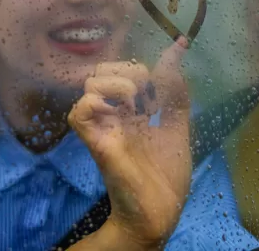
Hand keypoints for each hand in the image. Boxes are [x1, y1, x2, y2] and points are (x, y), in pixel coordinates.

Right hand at [68, 38, 190, 248]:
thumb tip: (179, 48)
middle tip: (149, 93)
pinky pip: (78, 113)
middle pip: (102, 70)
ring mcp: (104, 126)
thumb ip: (175, 91)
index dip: (145, 65)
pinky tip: (118, 111)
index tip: (173, 59)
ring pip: (89, 84)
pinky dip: (95, 103)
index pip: (123, 69)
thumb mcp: (177, 125)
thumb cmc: (167, 173)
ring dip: (116, 83)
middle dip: (128, 71)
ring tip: (136, 102)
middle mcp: (114, 114)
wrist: (161, 210)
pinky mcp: (97, 142)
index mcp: (131, 110)